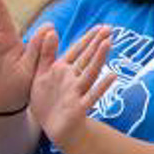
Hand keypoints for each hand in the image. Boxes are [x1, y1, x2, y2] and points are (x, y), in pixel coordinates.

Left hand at [27, 23, 114, 145]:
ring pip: (90, 73)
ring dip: (99, 59)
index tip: (101, 26)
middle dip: (96, 44)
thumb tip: (51, 30)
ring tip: (108, 44)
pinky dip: (101, 87)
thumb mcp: (40, 74)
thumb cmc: (48, 100)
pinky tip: (112, 76)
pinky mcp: (79, 107)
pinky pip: (91, 96)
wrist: (52, 127)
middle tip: (110, 29)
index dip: (88, 39)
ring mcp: (77, 92)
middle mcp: (72, 78)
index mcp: (62, 69)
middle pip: (87, 58)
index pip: (77, 51)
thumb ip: (45, 54)